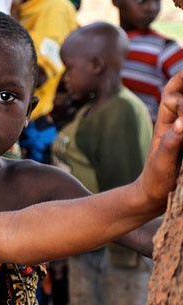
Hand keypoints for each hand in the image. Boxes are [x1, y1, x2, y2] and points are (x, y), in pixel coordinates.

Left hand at [137, 69, 182, 211]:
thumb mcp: (161, 162)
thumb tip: (182, 124)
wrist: (153, 197)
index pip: (173, 93)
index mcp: (166, 122)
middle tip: (182, 105)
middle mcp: (177, 123)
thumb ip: (171, 143)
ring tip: (181, 127)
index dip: (181, 79)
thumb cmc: (155, 179)